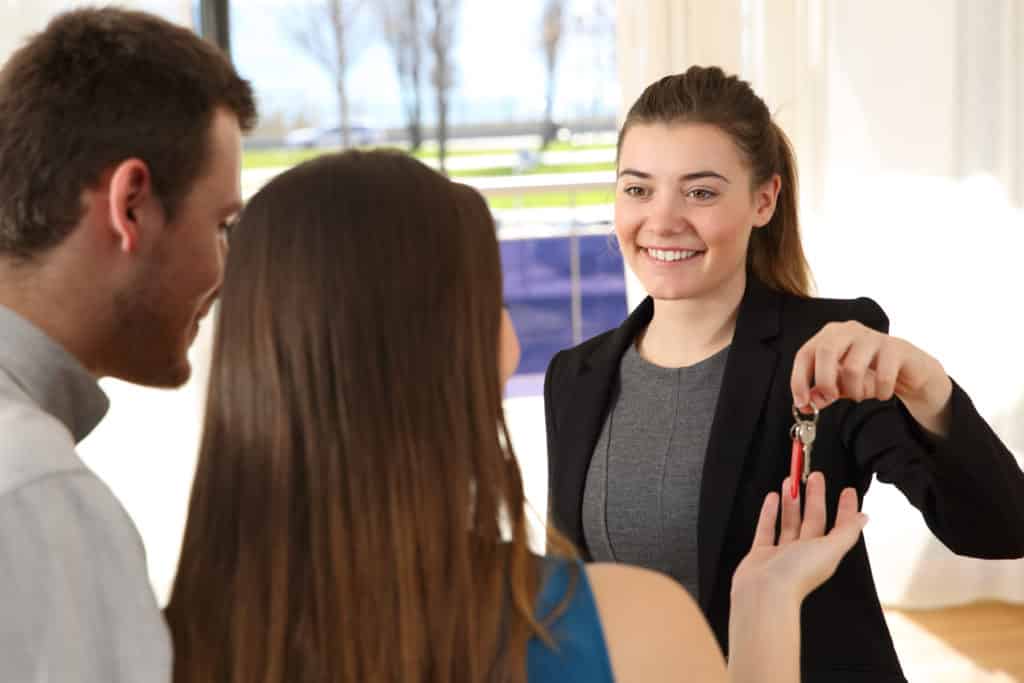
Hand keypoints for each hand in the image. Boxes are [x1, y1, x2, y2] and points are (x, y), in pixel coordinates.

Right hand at [731, 472, 867, 604]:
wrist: (764, 593)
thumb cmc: (796, 574)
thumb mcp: (830, 549)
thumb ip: (847, 532)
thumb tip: (864, 519)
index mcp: (824, 553)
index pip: (838, 526)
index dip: (845, 509)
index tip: (847, 491)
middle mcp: (805, 553)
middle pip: (813, 519)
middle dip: (815, 496)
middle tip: (815, 476)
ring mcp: (782, 553)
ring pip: (790, 521)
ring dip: (792, 500)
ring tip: (790, 481)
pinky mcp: (762, 553)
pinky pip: (767, 528)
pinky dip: (770, 512)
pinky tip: (771, 499)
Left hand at [790, 321, 952, 434]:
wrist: (909, 369)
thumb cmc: (869, 372)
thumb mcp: (840, 384)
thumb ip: (821, 393)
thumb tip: (805, 404)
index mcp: (829, 335)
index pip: (805, 353)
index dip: (799, 379)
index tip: (801, 403)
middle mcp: (848, 330)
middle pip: (825, 351)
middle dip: (825, 381)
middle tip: (832, 398)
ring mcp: (873, 336)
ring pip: (852, 367)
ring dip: (855, 390)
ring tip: (861, 395)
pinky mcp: (897, 348)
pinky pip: (883, 376)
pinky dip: (880, 392)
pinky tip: (882, 393)